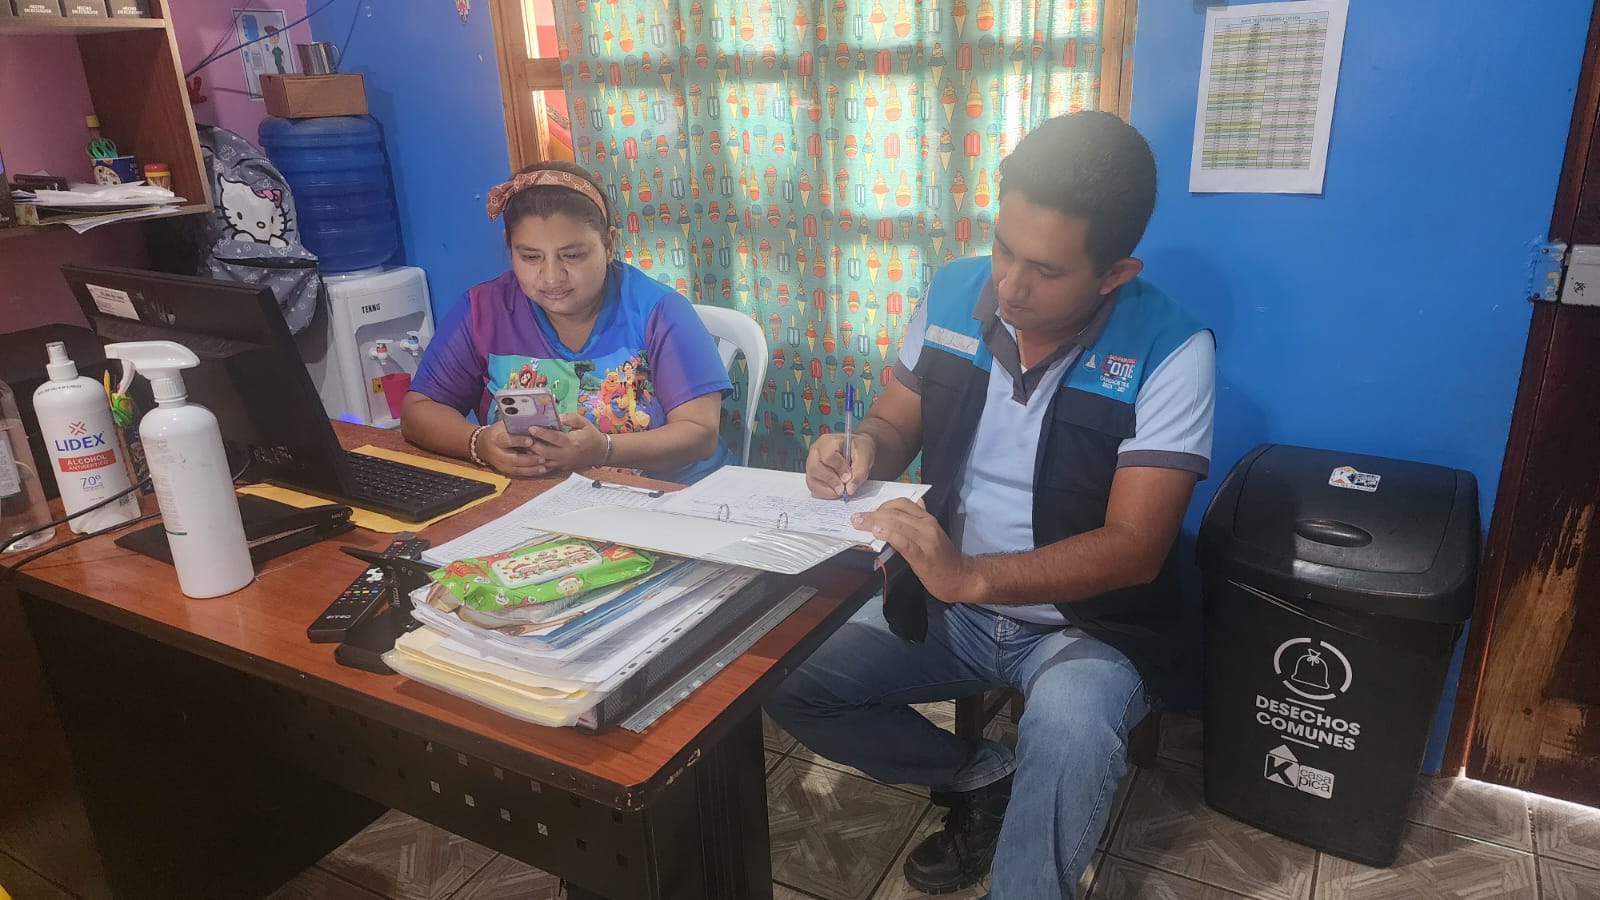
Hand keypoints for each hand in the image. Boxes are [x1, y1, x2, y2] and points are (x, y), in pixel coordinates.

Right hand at [478, 421, 549, 477]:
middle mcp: (498, 454)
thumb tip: (534, 420)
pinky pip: (519, 473)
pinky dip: (530, 472)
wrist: (483, 445)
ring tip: (544, 466)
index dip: (518, 441)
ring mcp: (502, 464)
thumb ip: (516, 424)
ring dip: (532, 468)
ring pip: (517, 469)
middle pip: (513, 458)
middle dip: (529, 459)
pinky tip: (541, 470)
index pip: (507, 440)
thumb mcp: (503, 425)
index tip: (530, 441)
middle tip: (542, 457)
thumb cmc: (498, 432)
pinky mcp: (506, 470)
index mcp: (496, 439)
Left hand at [526, 413, 608, 473]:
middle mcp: (566, 454)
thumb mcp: (584, 423)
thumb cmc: (591, 435)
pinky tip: (529, 456)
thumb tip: (557, 416)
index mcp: (572, 442)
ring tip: (523, 446)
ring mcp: (563, 463)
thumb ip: (571, 418)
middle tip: (522, 437)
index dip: (541, 433)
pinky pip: (546, 467)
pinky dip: (537, 462)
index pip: (554, 438)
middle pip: (544, 452)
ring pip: (543, 461)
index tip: (530, 427)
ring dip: (532, 454)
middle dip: (532, 445)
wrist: (600, 452)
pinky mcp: (561, 468)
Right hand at [806, 432, 873, 498]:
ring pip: (812, 479)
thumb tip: (849, 490)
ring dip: (828, 489)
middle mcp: (815, 451)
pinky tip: (836, 492)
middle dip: (831, 481)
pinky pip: (813, 487)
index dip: (839, 469)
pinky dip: (825, 493)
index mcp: (828, 441)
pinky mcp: (812, 476)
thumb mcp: (865, 456)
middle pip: (816, 468)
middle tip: (844, 489)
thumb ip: (860, 472)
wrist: (856, 451)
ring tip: (842, 491)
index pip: (829, 456)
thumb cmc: (859, 450)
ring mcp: (811, 464)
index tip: (849, 477)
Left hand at [853, 499, 981, 603]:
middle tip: (856, 518)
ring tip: (859, 523)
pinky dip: (887, 534)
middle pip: (895, 512)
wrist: (961, 577)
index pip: (903, 503)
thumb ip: (922, 519)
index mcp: (928, 519)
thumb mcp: (934, 534)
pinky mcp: (922, 555)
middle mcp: (927, 525)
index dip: (883, 505)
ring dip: (874, 522)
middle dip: (873, 514)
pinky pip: (902, 541)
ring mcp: (925, 539)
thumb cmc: (944, 558)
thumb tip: (918, 502)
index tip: (869, 512)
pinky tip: (876, 533)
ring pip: (897, 524)